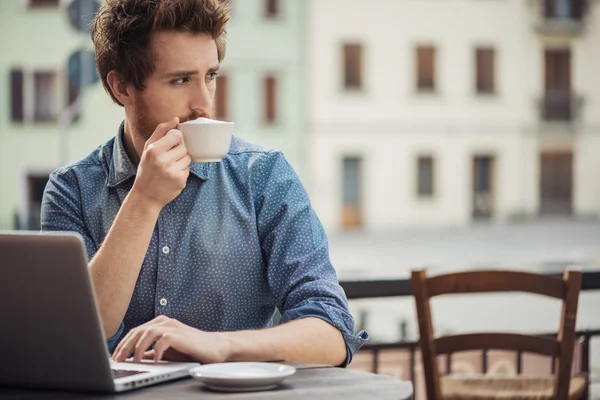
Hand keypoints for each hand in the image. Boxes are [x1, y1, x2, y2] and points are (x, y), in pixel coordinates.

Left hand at [111, 316, 230, 363]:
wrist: (214, 347)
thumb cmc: (190, 349)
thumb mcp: (166, 350)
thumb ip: (151, 351)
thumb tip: (132, 358)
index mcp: (160, 323)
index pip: (136, 331)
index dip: (123, 344)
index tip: (114, 357)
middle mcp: (165, 322)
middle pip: (138, 330)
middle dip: (126, 346)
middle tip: (117, 360)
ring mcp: (173, 327)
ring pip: (148, 332)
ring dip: (138, 348)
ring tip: (134, 361)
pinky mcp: (181, 335)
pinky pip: (163, 340)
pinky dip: (156, 350)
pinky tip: (155, 360)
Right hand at [131, 117, 190, 209]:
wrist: (146, 195)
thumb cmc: (147, 169)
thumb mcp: (148, 148)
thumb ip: (160, 131)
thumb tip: (176, 119)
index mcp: (154, 150)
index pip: (177, 136)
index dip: (176, 140)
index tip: (170, 145)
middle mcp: (163, 160)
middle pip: (183, 147)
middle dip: (178, 152)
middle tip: (168, 159)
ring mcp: (172, 171)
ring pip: (187, 158)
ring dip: (181, 162)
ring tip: (170, 168)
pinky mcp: (180, 181)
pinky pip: (188, 169)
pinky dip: (182, 171)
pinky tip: (172, 176)